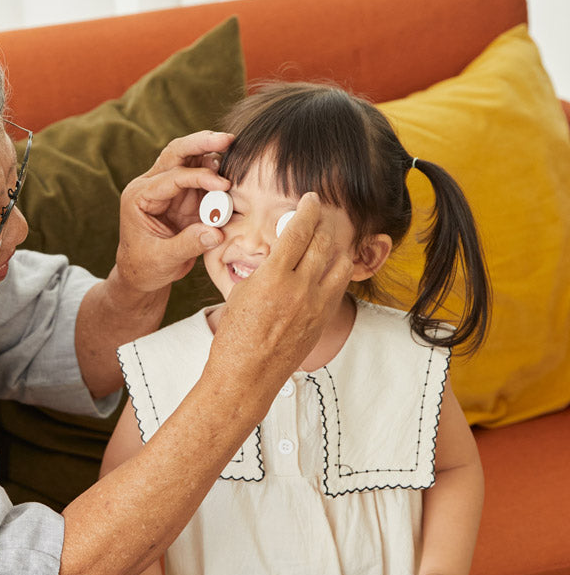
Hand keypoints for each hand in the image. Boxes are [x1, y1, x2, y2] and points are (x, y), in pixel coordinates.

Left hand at [114, 130, 234, 294]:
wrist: (142, 274)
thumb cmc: (145, 267)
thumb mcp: (164, 259)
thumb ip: (189, 244)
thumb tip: (216, 232)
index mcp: (139, 196)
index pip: (172, 177)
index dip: (200, 178)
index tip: (225, 186)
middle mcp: (152, 185)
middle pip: (176, 153)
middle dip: (201, 143)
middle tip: (228, 139)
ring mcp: (170, 189)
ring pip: (190, 158)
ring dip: (212, 153)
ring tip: (235, 152)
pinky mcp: (185, 196)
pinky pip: (203, 177)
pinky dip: (219, 173)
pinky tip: (235, 171)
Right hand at [207, 193, 353, 391]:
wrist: (246, 376)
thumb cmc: (234, 336)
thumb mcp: (242, 292)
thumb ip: (265, 269)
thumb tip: (281, 253)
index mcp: (273, 277)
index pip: (298, 231)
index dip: (307, 209)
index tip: (310, 199)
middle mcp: (300, 289)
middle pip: (322, 242)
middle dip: (323, 221)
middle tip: (321, 211)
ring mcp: (316, 306)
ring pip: (340, 262)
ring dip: (335, 245)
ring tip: (328, 236)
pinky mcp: (323, 320)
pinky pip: (339, 285)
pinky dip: (337, 269)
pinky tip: (331, 265)